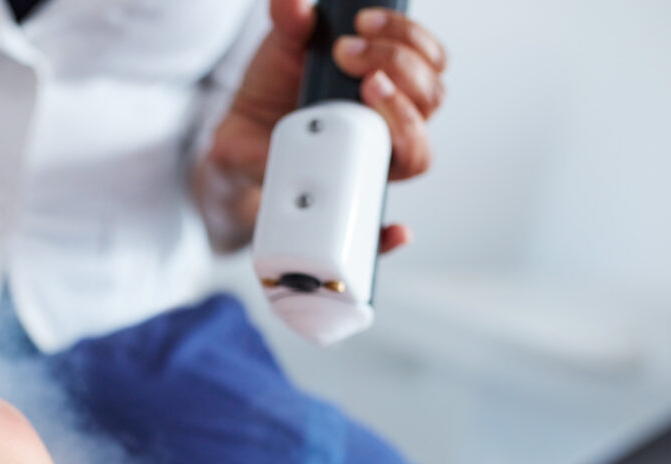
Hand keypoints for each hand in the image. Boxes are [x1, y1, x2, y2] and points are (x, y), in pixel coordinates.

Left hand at [202, 0, 446, 253]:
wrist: (239, 143)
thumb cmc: (273, 92)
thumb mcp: (280, 47)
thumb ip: (290, 19)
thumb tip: (295, 4)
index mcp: (387, 83)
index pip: (429, 61)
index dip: (408, 38)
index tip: (362, 23)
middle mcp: (390, 124)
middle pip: (431, 99)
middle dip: (399, 65)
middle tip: (348, 55)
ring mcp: (373, 162)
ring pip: (418, 153)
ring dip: (403, 121)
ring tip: (366, 94)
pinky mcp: (348, 202)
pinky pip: (377, 229)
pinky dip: (388, 233)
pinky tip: (394, 230)